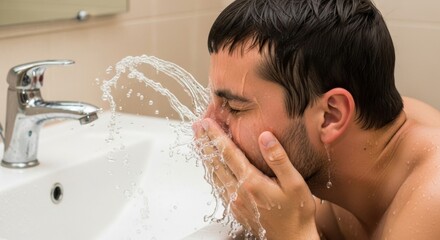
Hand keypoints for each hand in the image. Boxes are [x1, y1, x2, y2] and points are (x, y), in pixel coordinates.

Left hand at [193, 118, 319, 239]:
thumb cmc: (297, 213)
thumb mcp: (295, 183)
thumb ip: (279, 159)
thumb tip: (265, 137)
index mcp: (252, 183)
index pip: (228, 153)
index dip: (216, 136)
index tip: (207, 122)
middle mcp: (239, 192)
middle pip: (216, 162)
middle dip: (205, 142)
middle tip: (196, 127)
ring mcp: (235, 202)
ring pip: (214, 174)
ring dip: (206, 156)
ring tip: (200, 142)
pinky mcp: (235, 208)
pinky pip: (218, 185)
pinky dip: (212, 171)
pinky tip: (211, 165)